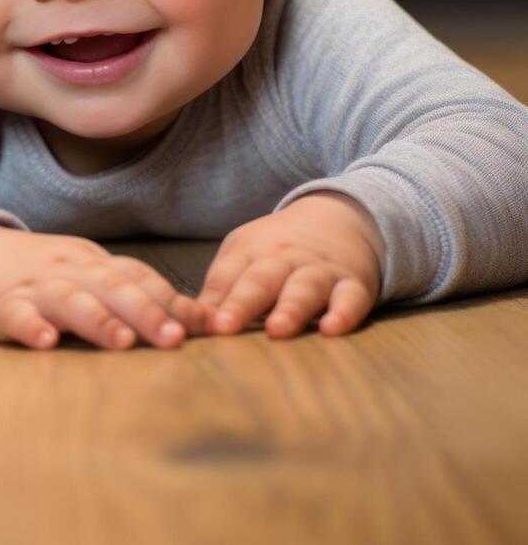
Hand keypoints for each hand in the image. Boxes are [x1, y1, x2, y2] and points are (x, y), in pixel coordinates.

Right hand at [0, 225, 210, 349]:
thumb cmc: (35, 275)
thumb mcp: (83, 275)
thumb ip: (130, 294)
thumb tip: (195, 322)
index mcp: (94, 264)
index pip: (139, 277)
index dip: (173, 300)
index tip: (207, 326)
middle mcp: (70, 271)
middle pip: (113, 287)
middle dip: (146, 313)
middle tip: (174, 339)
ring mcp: (34, 287)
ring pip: (70, 300)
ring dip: (97, 320)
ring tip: (121, 343)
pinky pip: (16, 315)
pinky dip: (31, 327)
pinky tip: (44, 341)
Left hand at [197, 191, 385, 338]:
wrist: (339, 219)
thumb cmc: (278, 249)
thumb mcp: (243, 256)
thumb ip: (220, 291)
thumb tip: (194, 325)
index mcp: (250, 253)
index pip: (226, 276)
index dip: (212, 301)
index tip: (202, 324)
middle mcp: (284, 259)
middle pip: (261, 280)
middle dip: (242, 304)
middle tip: (225, 327)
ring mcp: (320, 272)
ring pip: (304, 289)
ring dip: (290, 310)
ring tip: (278, 330)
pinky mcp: (354, 285)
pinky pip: (351, 299)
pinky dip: (344, 313)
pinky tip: (333, 329)